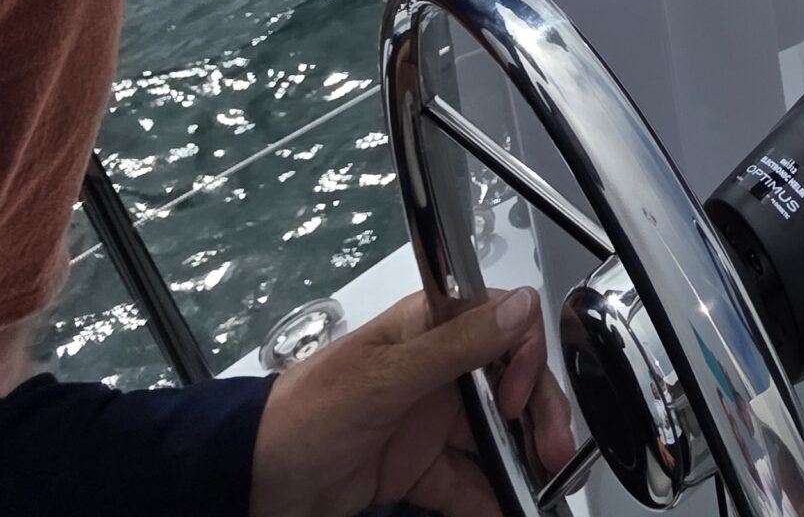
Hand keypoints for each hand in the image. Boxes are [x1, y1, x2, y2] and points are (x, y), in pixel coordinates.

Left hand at [249, 286, 578, 516]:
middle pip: (509, 386)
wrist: (248, 484)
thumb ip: (455, 345)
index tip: (517, 397)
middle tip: (555, 455)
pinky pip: (466, 483)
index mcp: (427, 329)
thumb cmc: (301, 416)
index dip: (522, 357)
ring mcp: (427, 422)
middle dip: (538, 418)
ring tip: (540, 490)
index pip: (500, 324)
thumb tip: (517, 307)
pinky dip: (489, 499)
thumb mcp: (382, 379)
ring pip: (495, 438)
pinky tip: (503, 509)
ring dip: (521, 462)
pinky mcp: (416, 468)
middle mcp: (436, 371)